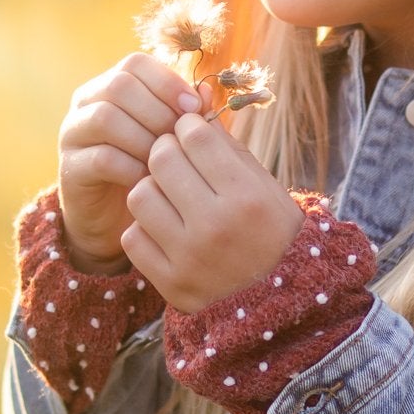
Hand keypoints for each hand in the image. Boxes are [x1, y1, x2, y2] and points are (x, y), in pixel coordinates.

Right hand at [57, 52, 208, 269]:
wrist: (116, 218)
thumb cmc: (150, 169)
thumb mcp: (171, 139)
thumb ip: (188, 114)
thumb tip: (206, 91)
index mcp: (111, 86)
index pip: (135, 64)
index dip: (167, 82)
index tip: (194, 108)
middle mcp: (87, 103)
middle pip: (119, 86)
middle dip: (158, 111)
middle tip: (180, 139)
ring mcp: (74, 134)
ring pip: (106, 118)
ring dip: (144, 139)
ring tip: (166, 162)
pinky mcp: (71, 167)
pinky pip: (102, 157)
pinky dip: (131, 167)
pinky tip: (149, 180)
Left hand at [121, 110, 304, 312]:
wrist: (280, 306)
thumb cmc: (274, 236)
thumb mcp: (267, 189)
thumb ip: (229, 149)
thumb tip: (195, 107)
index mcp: (246, 197)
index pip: (194, 137)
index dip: (188, 128)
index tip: (191, 135)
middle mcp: (216, 225)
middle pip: (161, 159)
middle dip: (166, 151)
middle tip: (176, 161)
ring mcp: (190, 256)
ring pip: (140, 195)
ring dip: (152, 190)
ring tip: (169, 198)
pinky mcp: (170, 282)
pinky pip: (132, 237)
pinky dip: (145, 229)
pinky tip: (164, 230)